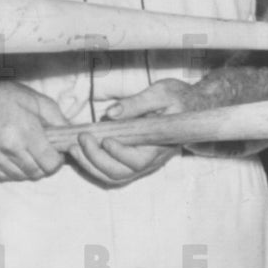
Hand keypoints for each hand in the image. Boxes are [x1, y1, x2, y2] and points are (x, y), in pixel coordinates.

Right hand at [0, 81, 67, 181]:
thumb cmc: (5, 97)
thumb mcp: (37, 101)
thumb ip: (57, 119)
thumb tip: (72, 135)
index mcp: (25, 134)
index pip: (50, 164)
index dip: (57, 160)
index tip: (56, 153)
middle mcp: (8, 150)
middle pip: (36, 173)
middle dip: (43, 165)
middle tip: (42, 151)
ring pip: (20, 176)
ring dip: (27, 168)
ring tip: (25, 150)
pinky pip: (3, 177)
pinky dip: (11, 170)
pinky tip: (11, 154)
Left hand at [67, 78, 191, 187]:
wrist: (193, 106)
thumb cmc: (180, 98)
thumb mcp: (162, 92)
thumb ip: (136, 103)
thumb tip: (111, 114)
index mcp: (162, 143)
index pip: (138, 160)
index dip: (118, 153)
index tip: (104, 138)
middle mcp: (152, 159)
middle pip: (121, 172)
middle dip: (96, 159)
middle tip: (81, 138)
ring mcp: (143, 162)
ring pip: (114, 176)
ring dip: (91, 165)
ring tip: (74, 147)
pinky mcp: (134, 158)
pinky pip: (113, 170)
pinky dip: (95, 165)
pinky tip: (81, 151)